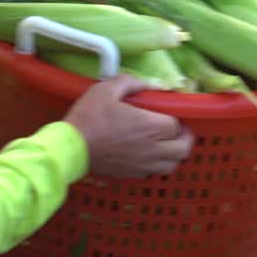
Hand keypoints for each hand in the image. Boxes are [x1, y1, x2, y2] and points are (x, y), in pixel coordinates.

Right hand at [63, 74, 195, 178]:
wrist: (71, 147)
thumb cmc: (90, 116)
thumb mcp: (107, 89)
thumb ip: (130, 82)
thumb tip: (147, 84)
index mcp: (150, 126)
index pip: (177, 125)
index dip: (176, 118)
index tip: (168, 113)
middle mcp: (152, 148)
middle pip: (183, 149)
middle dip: (185, 138)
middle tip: (176, 129)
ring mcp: (143, 165)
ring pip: (172, 165)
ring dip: (174, 153)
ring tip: (166, 144)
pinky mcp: (132, 175)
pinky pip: (155, 173)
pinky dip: (158, 164)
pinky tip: (148, 155)